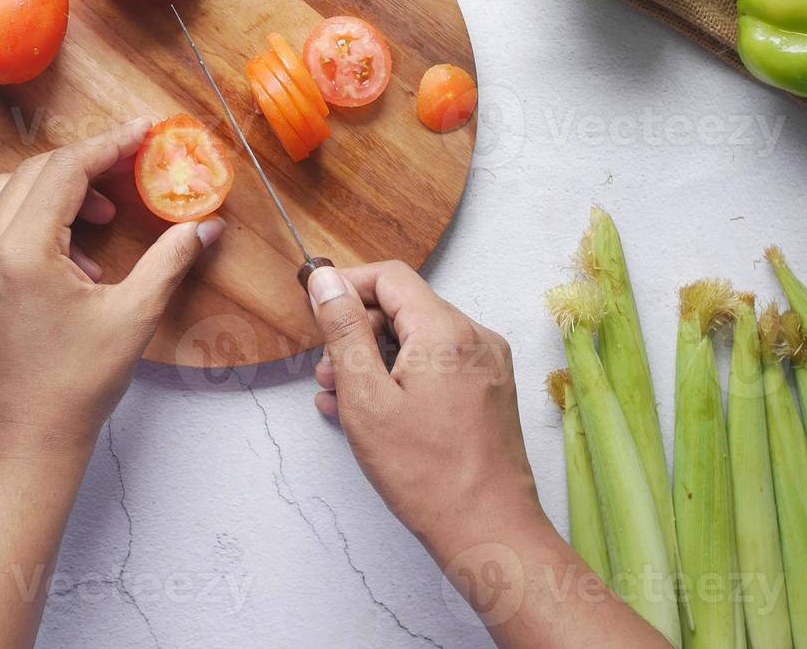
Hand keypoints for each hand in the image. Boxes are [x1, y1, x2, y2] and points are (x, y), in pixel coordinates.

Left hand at [0, 118, 225, 459]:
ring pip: (13, 194)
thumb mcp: (133, 317)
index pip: (65, 170)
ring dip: (62, 191)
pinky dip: (42, 220)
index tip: (146, 133)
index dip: (110, 145)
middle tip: (134, 170)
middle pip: (36, 173)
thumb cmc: (76, 385)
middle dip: (88, 164)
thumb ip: (170, 260)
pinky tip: (80, 256)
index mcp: (22, 251)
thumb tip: (206, 225)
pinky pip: (5, 226)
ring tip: (107, 221)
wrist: (25, 442)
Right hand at [309, 263, 665, 648]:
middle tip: (326, 372)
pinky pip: (438, 365)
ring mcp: (487, 364)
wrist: (488, 529)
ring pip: (420, 339)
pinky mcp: (489, 389)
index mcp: (446, 331)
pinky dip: (403, 377)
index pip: (390, 277)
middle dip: (359, 333)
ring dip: (377, 359)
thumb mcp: (366, 398)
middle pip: (405, 308)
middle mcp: (475, 338)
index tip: (317, 306)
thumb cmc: (428, 474)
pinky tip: (373, 411)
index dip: (347, 285)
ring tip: (343, 400)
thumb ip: (344, 331)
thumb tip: (326, 281)